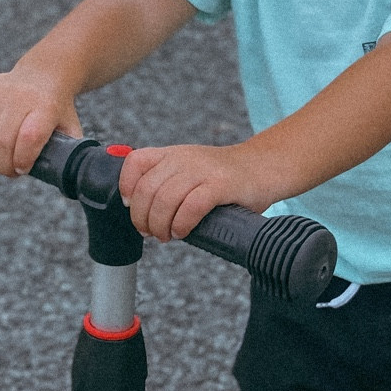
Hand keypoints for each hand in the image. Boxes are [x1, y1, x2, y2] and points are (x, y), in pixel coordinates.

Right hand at [0, 70, 80, 176]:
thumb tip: (62, 175)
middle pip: (2, 140)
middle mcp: (20, 97)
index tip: (23, 170)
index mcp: (46, 107)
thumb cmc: (56, 111)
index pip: (29, 137)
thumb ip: (68, 152)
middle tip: (9, 171)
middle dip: (3, 165)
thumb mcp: (70, 128)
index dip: (23, 159)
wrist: (42, 76)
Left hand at [118, 142, 273, 241]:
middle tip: (150, 232)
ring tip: (166, 236)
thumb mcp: (191, 170)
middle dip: (142, 217)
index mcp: (172, 154)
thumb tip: (141, 213)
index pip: (135, 162)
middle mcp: (184, 158)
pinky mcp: (222, 185)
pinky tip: (183, 231)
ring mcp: (203, 170)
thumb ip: (167, 183)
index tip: (130, 206)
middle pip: (147, 189)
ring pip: (165, 199)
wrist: (264, 167)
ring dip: (160, 225)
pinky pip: (191, 207)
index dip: (127, 187)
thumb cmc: (225, 177)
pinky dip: (182, 223)